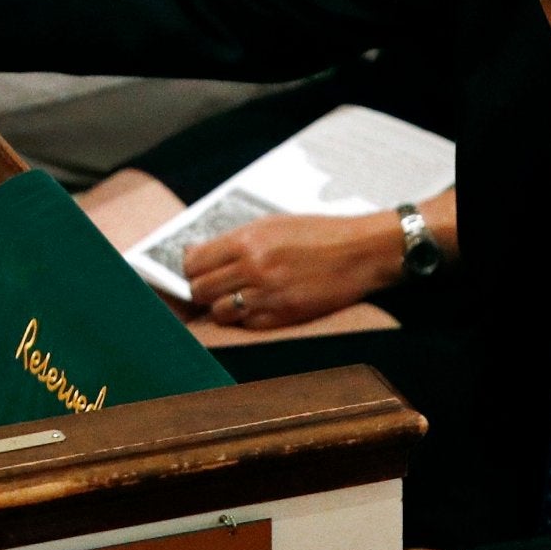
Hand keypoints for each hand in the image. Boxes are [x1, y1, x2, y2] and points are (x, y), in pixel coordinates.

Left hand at [181, 211, 405, 328]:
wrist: (360, 252)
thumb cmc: (318, 233)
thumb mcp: (272, 224)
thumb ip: (236, 240)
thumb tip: (200, 253)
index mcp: (247, 240)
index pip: (194, 262)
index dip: (191, 267)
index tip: (196, 268)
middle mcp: (252, 268)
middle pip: (199, 290)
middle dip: (202, 289)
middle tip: (214, 285)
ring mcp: (267, 295)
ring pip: (219, 312)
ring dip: (222, 306)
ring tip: (236, 297)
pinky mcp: (283, 316)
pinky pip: (246, 325)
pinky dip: (246, 318)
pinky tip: (258, 306)